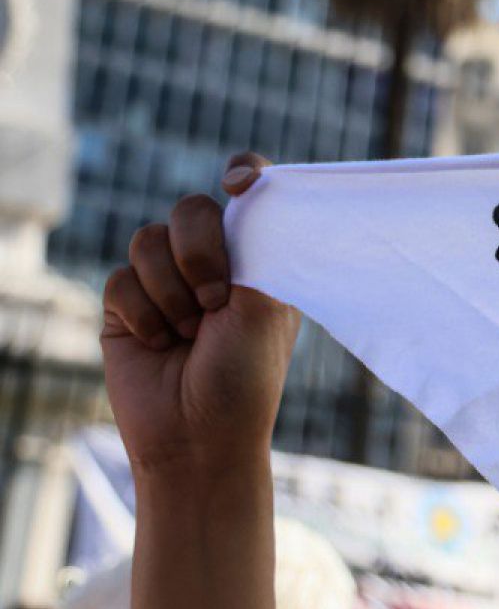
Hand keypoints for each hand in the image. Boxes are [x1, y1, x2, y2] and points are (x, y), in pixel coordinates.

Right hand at [101, 153, 297, 479]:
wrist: (197, 435)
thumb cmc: (245, 376)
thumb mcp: (267, 306)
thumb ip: (258, 247)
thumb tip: (250, 192)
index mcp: (259, 257)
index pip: (251, 191)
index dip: (245, 173)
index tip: (239, 184)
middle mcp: (213, 261)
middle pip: (192, 208)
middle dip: (200, 251)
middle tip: (216, 298)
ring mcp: (166, 280)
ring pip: (148, 240)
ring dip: (171, 292)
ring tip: (189, 333)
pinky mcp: (125, 304)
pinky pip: (121, 279)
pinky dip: (142, 314)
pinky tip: (160, 345)